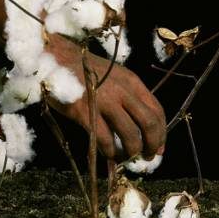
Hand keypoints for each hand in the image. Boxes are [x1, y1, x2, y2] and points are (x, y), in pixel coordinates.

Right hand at [45, 33, 168, 161]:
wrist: (57, 58)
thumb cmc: (86, 71)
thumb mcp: (114, 77)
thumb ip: (129, 97)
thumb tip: (143, 128)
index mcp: (132, 81)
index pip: (157, 110)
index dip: (161, 133)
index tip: (158, 148)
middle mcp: (122, 90)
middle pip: (149, 123)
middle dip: (152, 145)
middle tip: (146, 157)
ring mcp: (104, 101)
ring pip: (130, 134)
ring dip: (131, 152)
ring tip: (125, 159)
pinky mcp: (85, 112)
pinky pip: (105, 139)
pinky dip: (110, 152)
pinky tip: (108, 155)